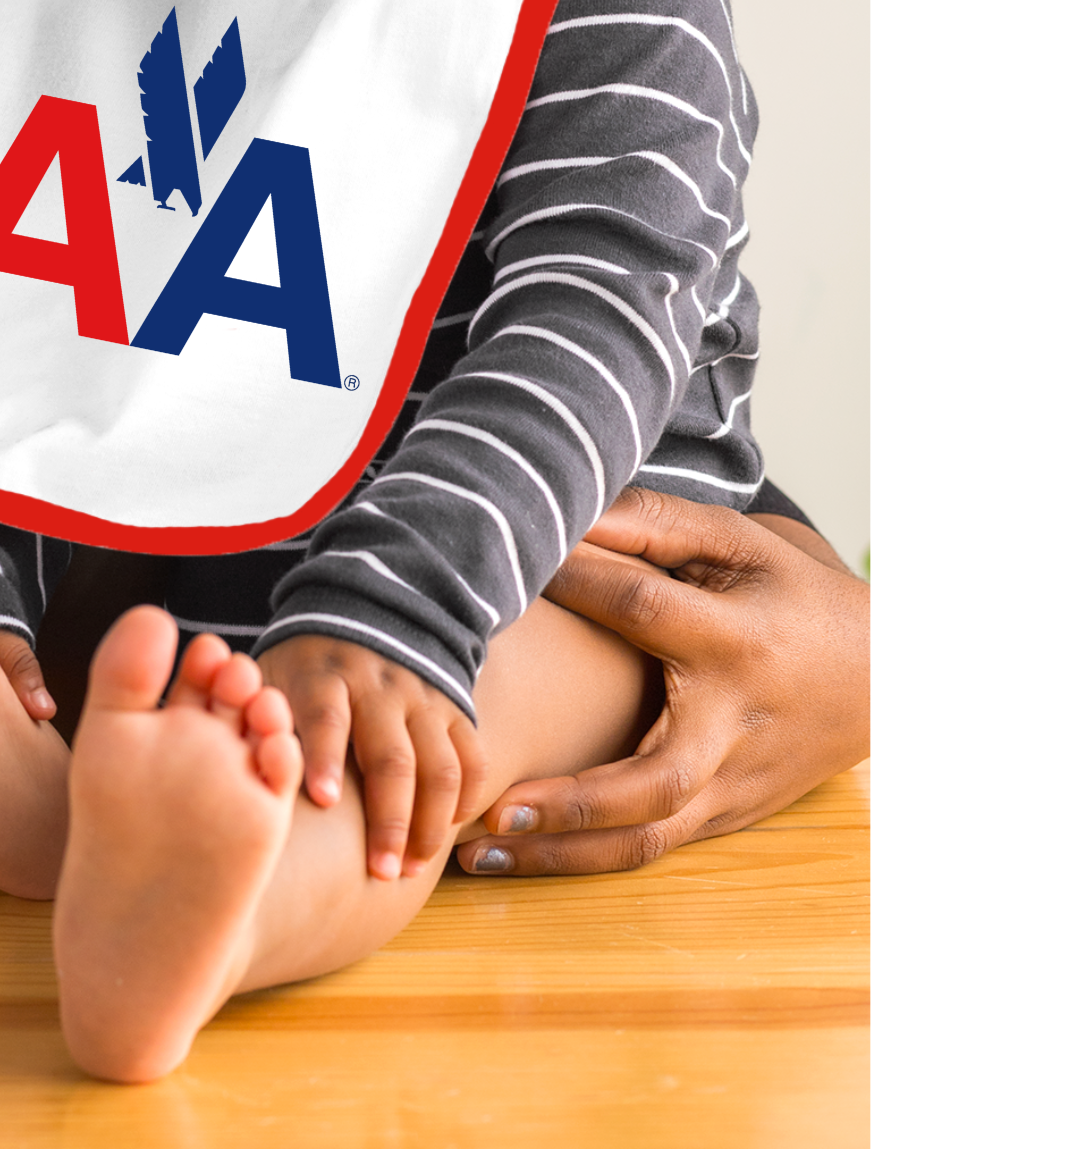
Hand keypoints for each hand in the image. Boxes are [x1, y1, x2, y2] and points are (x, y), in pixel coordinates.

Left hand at [258, 635, 484, 879]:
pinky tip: (447, 836)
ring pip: (439, 765)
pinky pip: (472, 758)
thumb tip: (235, 769)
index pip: (326, 716)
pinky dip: (466, 800)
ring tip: (410, 868)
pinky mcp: (452, 708)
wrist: (362, 612)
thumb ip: (257, 716)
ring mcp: (421, 697)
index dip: (325, 757)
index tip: (323, 800)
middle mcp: (377, 685)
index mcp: (323, 675)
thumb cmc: (301, 670)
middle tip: (380, 871)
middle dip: (388, 818)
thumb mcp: (272, 675)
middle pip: (390, 756)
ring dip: (429, 823)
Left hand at [456, 487, 869, 875]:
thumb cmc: (795, 593)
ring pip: (650, 838)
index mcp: (737, 639)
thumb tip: (569, 508)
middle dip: (571, 799)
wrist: (884, 671)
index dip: (572, 581)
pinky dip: (589, 857)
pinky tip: (526, 856)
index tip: (491, 577)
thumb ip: (654, 521)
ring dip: (564, 853)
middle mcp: (734, 722)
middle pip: (655, 779)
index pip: (642, 608)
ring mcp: (734, 781)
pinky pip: (656, 845)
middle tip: (491, 800)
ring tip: (482, 853)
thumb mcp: (740, 542)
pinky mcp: (730, 813)